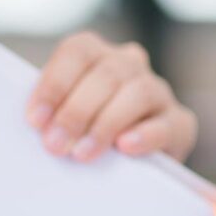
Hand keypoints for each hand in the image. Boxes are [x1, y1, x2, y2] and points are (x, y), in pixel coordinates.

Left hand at [25, 32, 197, 162]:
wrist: (133, 164)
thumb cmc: (87, 134)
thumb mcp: (67, 117)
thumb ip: (55, 111)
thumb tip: (37, 125)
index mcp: (98, 55)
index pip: (78, 52)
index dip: (54, 84)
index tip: (36, 119)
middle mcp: (130, 64)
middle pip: (106, 74)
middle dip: (76, 111)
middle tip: (55, 144)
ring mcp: (158, 91)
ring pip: (137, 92)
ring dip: (105, 124)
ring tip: (82, 153)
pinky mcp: (179, 123)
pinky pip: (166, 124)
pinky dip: (144, 135)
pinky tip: (125, 148)